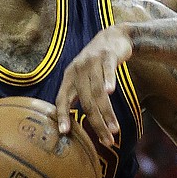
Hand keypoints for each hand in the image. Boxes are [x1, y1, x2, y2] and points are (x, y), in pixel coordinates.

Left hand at [55, 25, 132, 146]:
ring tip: (115, 129)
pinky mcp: (107, 56)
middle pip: (86, 101)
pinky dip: (109, 81)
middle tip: (106, 140)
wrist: (113, 36)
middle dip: (96, 123)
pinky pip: (108, 70)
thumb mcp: (83, 77)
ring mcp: (92, 62)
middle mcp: (78, 70)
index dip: (62, 115)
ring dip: (107, 112)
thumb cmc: (97, 63)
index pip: (62, 98)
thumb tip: (73, 123)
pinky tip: (111, 92)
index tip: (64, 132)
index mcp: (69, 77)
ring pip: (98, 92)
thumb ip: (79, 95)